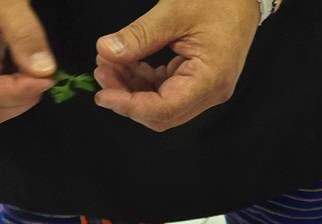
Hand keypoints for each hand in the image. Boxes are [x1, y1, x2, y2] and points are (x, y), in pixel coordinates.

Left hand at [92, 0, 259, 131]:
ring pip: (160, 105)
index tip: (103, 94)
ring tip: (110, 62)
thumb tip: (106, 51)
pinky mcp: (197, 82)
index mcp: (210, 80)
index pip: (165, 108)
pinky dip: (142, 81)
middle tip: (102, 70)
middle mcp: (210, 92)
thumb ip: (139, 36)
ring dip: (132, 89)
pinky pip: (165, 92)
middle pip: (161, 114)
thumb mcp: (174, 12)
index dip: (130, 106)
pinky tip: (127, 62)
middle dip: (127, 98)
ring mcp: (204, 90)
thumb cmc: (219, 0)